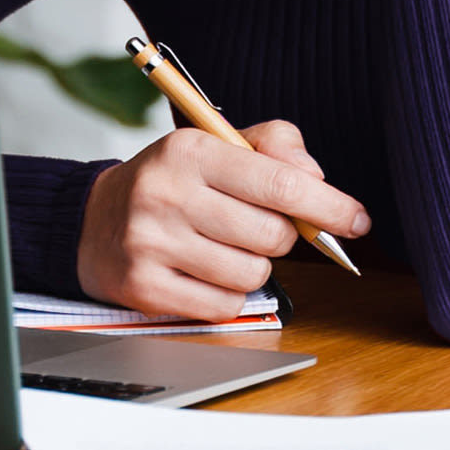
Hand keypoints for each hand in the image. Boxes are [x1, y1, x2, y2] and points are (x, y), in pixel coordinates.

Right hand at [75, 120, 371, 319]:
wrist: (92, 221)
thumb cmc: (172, 181)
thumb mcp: (217, 145)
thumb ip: (275, 147)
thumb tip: (318, 178)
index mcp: (190, 151)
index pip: (279, 182)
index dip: (329, 205)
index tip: (357, 219)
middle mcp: (168, 195)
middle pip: (273, 234)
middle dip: (282, 234)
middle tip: (257, 223)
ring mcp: (153, 245)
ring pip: (253, 273)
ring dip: (253, 264)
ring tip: (222, 244)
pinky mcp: (145, 290)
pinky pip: (224, 304)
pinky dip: (228, 292)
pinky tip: (204, 270)